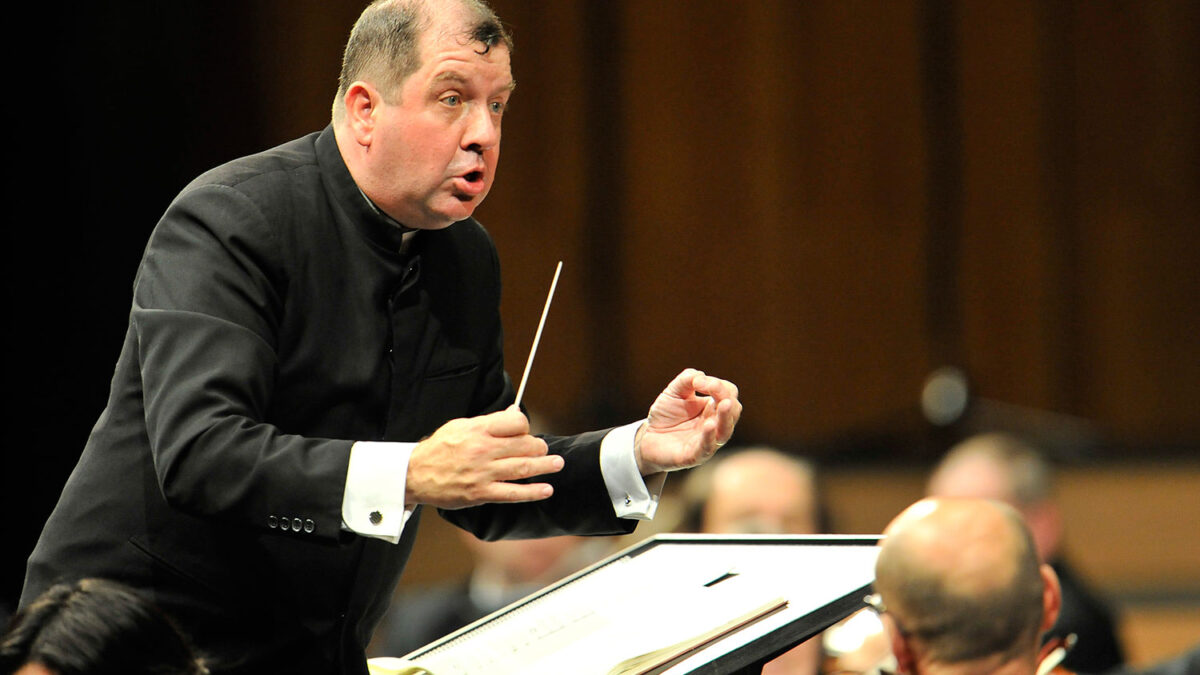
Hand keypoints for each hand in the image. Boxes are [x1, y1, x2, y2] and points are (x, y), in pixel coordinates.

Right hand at [405, 406, 563, 508]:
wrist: (415, 475)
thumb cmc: (439, 449)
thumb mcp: (460, 426)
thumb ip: (489, 422)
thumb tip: (515, 415)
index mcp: (478, 430)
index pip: (516, 423)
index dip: (525, 427)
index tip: (525, 432)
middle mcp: (483, 450)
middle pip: (524, 446)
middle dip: (539, 447)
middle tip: (544, 450)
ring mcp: (483, 473)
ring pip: (523, 468)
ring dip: (545, 466)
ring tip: (558, 464)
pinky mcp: (481, 493)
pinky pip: (513, 493)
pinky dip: (532, 492)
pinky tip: (547, 489)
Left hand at [635, 369, 741, 474]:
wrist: (648, 438)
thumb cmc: (666, 414)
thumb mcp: (674, 391)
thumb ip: (687, 379)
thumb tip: (701, 377)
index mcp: (714, 407)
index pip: (728, 393)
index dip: (717, 385)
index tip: (697, 382)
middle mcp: (716, 424)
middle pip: (733, 411)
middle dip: (726, 398)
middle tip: (713, 388)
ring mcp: (708, 441)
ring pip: (725, 431)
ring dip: (725, 417)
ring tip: (724, 404)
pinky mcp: (695, 456)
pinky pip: (707, 448)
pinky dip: (709, 437)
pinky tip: (709, 425)